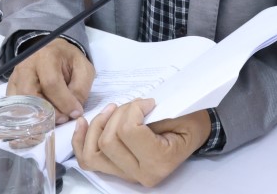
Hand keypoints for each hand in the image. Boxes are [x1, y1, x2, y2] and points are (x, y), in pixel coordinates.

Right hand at [7, 37, 94, 123]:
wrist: (52, 50)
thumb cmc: (69, 60)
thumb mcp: (83, 69)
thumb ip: (80, 89)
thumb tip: (73, 112)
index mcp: (47, 56)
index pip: (51, 83)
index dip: (64, 102)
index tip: (75, 112)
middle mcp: (27, 65)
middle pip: (30, 93)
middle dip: (49, 111)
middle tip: (63, 118)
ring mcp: (16, 75)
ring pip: (20, 101)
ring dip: (37, 115)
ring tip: (54, 118)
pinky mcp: (11, 85)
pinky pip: (13, 104)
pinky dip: (26, 114)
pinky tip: (41, 116)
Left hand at [71, 99, 210, 186]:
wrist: (195, 136)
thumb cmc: (187, 123)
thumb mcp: (178, 115)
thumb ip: (151, 114)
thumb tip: (129, 109)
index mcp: (159, 161)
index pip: (129, 132)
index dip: (133, 109)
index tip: (147, 102)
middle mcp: (140, 174)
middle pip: (108, 142)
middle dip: (116, 115)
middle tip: (133, 105)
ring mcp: (127, 175)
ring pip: (93, 152)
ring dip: (97, 125)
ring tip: (111, 110)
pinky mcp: (118, 170)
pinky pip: (90, 160)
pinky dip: (81, 141)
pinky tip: (83, 123)